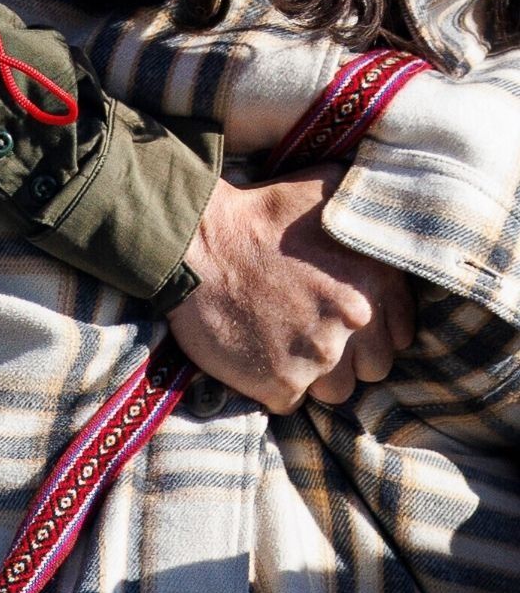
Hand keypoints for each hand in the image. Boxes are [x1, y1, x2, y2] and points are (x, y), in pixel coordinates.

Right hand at [166, 167, 415, 411]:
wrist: (193, 243)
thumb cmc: (259, 212)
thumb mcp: (329, 189)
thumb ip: (368, 210)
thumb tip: (398, 206)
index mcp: (377, 280)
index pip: (399, 334)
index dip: (371, 332)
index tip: (343, 324)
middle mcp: (355, 321)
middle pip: (372, 368)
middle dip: (347, 358)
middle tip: (311, 338)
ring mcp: (317, 356)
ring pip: (335, 392)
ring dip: (314, 378)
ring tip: (285, 352)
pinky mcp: (278, 381)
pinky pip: (291, 403)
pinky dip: (273, 387)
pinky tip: (257, 360)